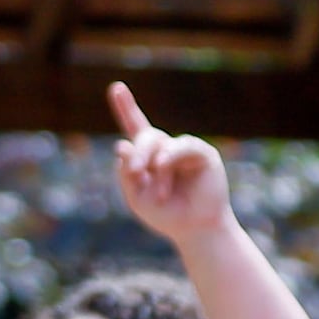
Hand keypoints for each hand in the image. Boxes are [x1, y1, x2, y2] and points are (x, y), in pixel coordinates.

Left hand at [109, 82, 231, 248]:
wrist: (194, 230)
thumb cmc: (166, 215)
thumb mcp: (137, 197)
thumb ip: (127, 174)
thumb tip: (121, 145)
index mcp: (148, 158)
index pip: (135, 128)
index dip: (126, 107)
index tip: (116, 88)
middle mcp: (166, 149)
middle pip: (145, 136)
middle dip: (138, 152)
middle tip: (136, 172)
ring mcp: (184, 149)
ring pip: (161, 144)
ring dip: (156, 168)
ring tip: (161, 194)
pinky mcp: (202, 153)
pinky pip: (182, 146)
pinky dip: (170, 159)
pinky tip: (164, 168)